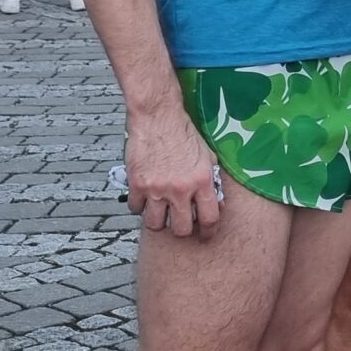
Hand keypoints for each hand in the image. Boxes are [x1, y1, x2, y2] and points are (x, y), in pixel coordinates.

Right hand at [125, 105, 222, 238]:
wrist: (158, 116)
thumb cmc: (184, 133)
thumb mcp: (207, 155)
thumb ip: (210, 180)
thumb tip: (214, 201)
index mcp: (202, 181)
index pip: (210, 218)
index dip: (208, 231)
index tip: (205, 234)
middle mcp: (181, 188)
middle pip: (181, 229)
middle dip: (182, 230)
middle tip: (180, 224)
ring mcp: (157, 188)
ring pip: (156, 224)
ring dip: (159, 221)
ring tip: (161, 212)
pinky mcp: (137, 183)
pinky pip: (136, 209)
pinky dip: (139, 206)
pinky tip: (144, 199)